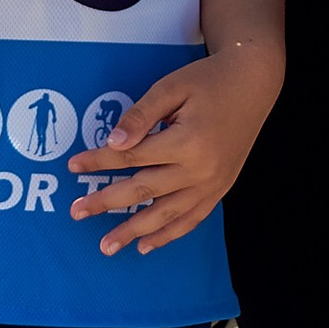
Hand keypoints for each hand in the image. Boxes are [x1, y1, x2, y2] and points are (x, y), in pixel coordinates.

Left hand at [68, 40, 284, 255]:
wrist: (254, 84)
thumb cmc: (209, 81)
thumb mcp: (171, 88)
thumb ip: (141, 116)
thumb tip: (113, 143)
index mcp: (186, 141)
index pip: (132, 156)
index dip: (99, 161)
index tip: (74, 166)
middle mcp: (200, 170)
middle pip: (143, 190)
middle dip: (106, 202)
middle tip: (77, 212)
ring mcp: (212, 184)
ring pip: (166, 214)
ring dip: (134, 231)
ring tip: (107, 246)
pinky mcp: (220, 189)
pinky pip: (191, 219)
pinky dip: (168, 234)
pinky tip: (146, 245)